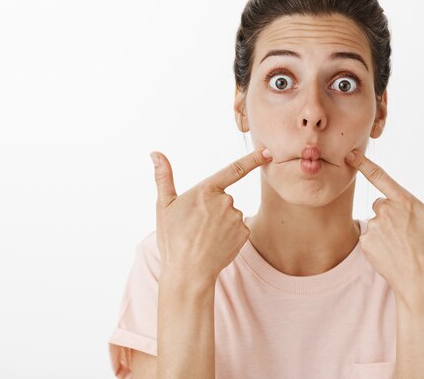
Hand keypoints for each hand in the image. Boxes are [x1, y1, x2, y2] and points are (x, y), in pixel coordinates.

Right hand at [150, 148, 272, 282]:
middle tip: (195, 226)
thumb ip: (163, 177)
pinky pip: (238, 228)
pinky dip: (229, 235)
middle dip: (212, 209)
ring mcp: (237, 218)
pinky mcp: (244, 233)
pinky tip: (215, 244)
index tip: (268, 152)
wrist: (188, 272)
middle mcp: (226, 201)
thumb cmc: (173, 238)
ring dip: (220, 223)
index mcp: (206, 190)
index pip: (234, 169)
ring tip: (203, 238)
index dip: (253, 159)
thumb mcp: (164, 206)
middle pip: (223, 199)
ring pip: (230, 214)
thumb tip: (155, 153)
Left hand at [344, 149, 423, 297]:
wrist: (420, 281)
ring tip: (400, 245)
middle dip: (390, 214)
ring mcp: (374, 226)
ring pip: (375, 221)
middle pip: (381, 204)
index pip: (379, 176)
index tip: (349, 153)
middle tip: (406, 232)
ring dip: (383, 229)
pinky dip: (376, 242)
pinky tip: (390, 252)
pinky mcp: (365, 242)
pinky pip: (368, 236)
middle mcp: (386, 211)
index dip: (362, 163)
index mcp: (404, 201)